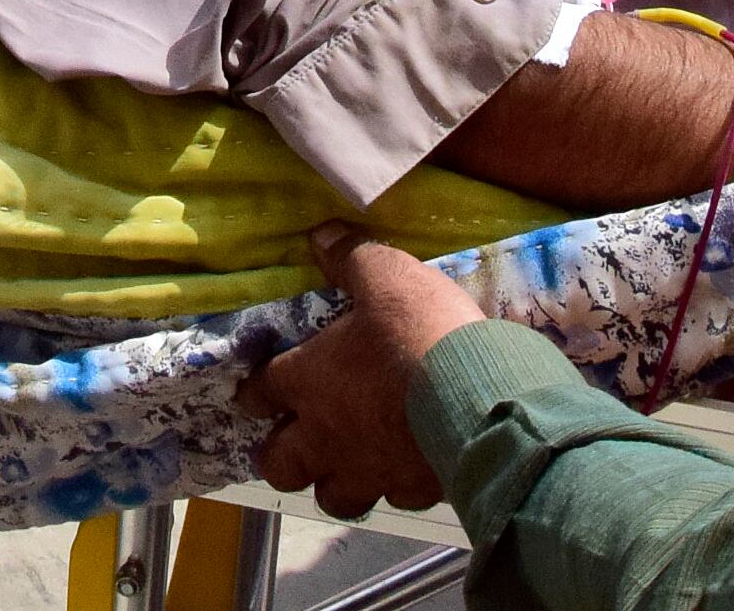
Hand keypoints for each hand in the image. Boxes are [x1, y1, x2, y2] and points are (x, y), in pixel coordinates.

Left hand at [234, 224, 483, 517]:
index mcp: (310, 381)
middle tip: (294, 442)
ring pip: (333, 497)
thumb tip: (321, 235)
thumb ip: (351, 256)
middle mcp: (328, 435)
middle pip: (281, 465)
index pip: (261, 391)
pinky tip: (408, 469)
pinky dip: (396, 486)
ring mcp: (369, 469)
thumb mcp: (385, 276)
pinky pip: (394, 497)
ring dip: (335, 483)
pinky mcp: (411, 488)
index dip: (254, 391)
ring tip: (348, 466)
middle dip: (282, 456)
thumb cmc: (419, 332)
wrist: (479, 395)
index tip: (255, 391)